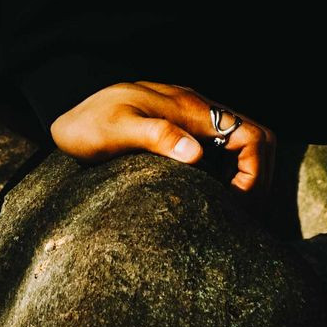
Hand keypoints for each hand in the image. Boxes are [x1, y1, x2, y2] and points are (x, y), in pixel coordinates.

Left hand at [48, 81, 276, 196]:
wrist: (66, 119)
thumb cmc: (87, 126)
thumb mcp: (115, 131)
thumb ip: (155, 136)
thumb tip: (195, 153)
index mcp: (190, 110)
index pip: (252, 137)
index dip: (255, 174)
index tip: (237, 206)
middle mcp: (199, 112)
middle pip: (258, 140)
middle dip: (260, 179)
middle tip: (245, 217)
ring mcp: (193, 123)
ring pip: (244, 147)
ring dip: (249, 178)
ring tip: (236, 214)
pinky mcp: (184, 134)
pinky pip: (224, 153)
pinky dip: (231, 177)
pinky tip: (217, 201)